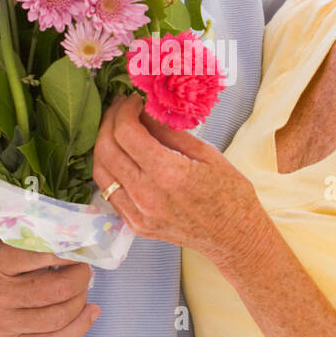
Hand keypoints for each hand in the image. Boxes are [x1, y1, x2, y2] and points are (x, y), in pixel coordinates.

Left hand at [93, 94, 265, 268]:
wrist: (234, 237)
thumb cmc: (230, 193)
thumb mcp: (206, 153)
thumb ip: (170, 132)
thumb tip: (146, 112)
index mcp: (168, 173)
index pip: (126, 133)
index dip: (124, 110)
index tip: (133, 100)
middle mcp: (146, 194)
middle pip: (106, 149)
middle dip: (109, 122)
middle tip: (121, 108)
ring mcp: (137, 213)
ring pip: (101, 171)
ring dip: (103, 144)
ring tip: (116, 129)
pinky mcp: (135, 225)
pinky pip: (109, 192)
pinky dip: (109, 169)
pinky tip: (121, 157)